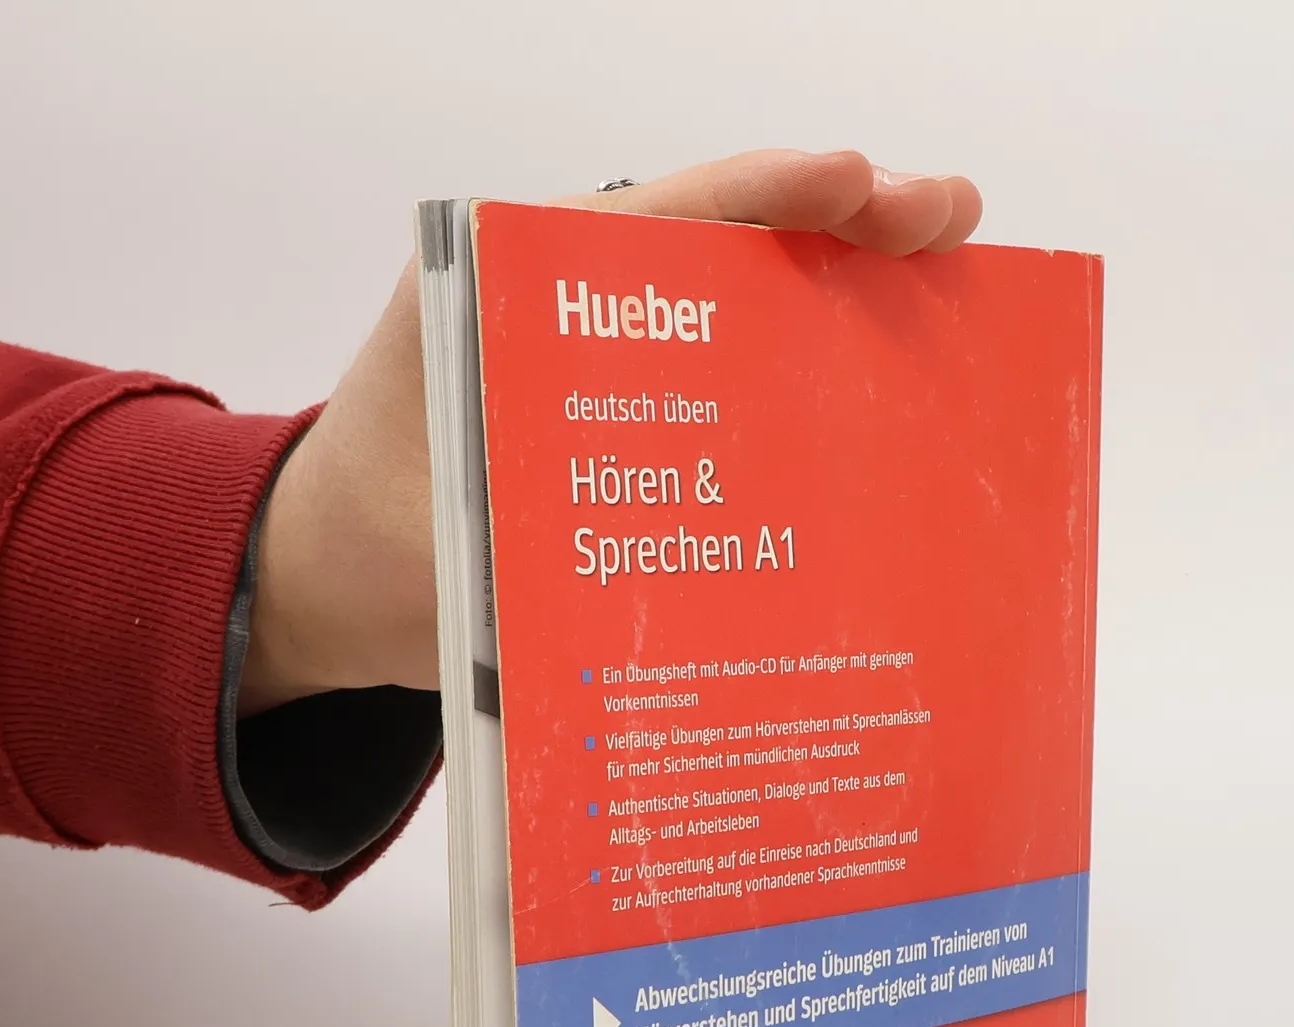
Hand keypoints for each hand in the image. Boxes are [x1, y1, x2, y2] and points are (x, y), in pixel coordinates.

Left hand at [242, 150, 981, 714]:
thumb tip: (623, 549)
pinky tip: (897, 405)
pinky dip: (822, 386)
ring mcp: (624, 369)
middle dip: (846, 226)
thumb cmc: (371, 521)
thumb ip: (523, 493)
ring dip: (854, 302)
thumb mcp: (434, 502)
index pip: (661, 216)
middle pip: (732, 247)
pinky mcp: (647, 433)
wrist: (338, 575)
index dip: (768, 193)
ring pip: (754, 314)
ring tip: (955, 294)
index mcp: (522, 288)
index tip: (860, 185)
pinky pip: (743, 392)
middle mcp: (586, 309)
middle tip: (950, 220)